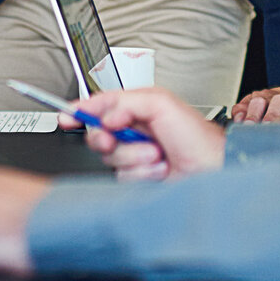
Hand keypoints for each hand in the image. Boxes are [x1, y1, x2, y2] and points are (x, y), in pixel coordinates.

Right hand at [65, 88, 225, 180]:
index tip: (66, 115)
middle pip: (99, 134)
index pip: (101, 106)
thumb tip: (104, 115)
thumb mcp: (160, 104)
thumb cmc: (198, 137)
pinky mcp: (139, 179)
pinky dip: (141, 173)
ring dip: (134, 156)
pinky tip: (159, 169)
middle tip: (117, 136)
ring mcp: (137, 156)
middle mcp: (135, 132)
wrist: (213, 171)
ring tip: (157, 154)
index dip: (81, 110)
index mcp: (138, 109)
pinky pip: (122, 177)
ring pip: (111, 158)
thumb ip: (126, 101)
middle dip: (108, 137)